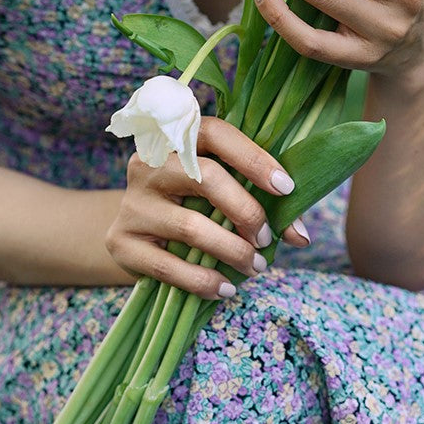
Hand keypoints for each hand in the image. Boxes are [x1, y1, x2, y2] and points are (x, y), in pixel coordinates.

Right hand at [105, 117, 308, 299]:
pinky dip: (203, 280)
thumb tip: (302, 237)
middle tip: (268, 238)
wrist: (136, 231)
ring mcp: (132, 202)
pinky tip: (226, 288)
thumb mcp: (224, 191)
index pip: (216, 135)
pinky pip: (168, 266)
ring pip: (191, 226)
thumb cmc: (194, 204)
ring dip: (233, 251)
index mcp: (177, 139)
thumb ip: (264, 203)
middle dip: (247, 211)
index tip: (286, 188)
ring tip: (256, 266)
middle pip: (205, 177)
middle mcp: (149, 164)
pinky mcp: (121, 241)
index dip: (253, 158)